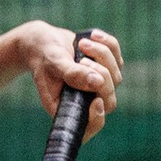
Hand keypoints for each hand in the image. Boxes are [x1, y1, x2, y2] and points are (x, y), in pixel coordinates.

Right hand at [17, 18, 121, 141]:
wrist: (43, 42)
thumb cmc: (43, 56)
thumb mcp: (54, 63)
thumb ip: (73, 74)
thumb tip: (97, 82)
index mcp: (67, 106)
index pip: (89, 125)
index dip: (97, 117)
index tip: (96, 100)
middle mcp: (85, 100)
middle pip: (108, 100)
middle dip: (101, 76)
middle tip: (82, 59)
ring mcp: (98, 86)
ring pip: (115, 76)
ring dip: (102, 55)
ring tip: (82, 43)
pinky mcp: (105, 68)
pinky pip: (117, 58)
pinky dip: (108, 44)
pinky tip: (92, 35)